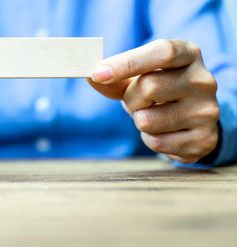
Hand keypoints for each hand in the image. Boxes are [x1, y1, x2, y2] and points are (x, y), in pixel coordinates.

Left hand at [88, 39, 218, 163]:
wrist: (193, 122)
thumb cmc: (160, 93)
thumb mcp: (139, 79)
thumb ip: (115, 79)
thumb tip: (92, 77)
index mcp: (189, 55)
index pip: (162, 52)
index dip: (127, 62)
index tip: (98, 74)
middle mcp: (203, 80)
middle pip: (149, 87)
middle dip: (131, 98)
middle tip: (137, 101)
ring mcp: (207, 111)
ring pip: (148, 119)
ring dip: (139, 121)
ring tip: (153, 116)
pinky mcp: (203, 140)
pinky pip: (156, 143)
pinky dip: (149, 139)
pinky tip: (164, 132)